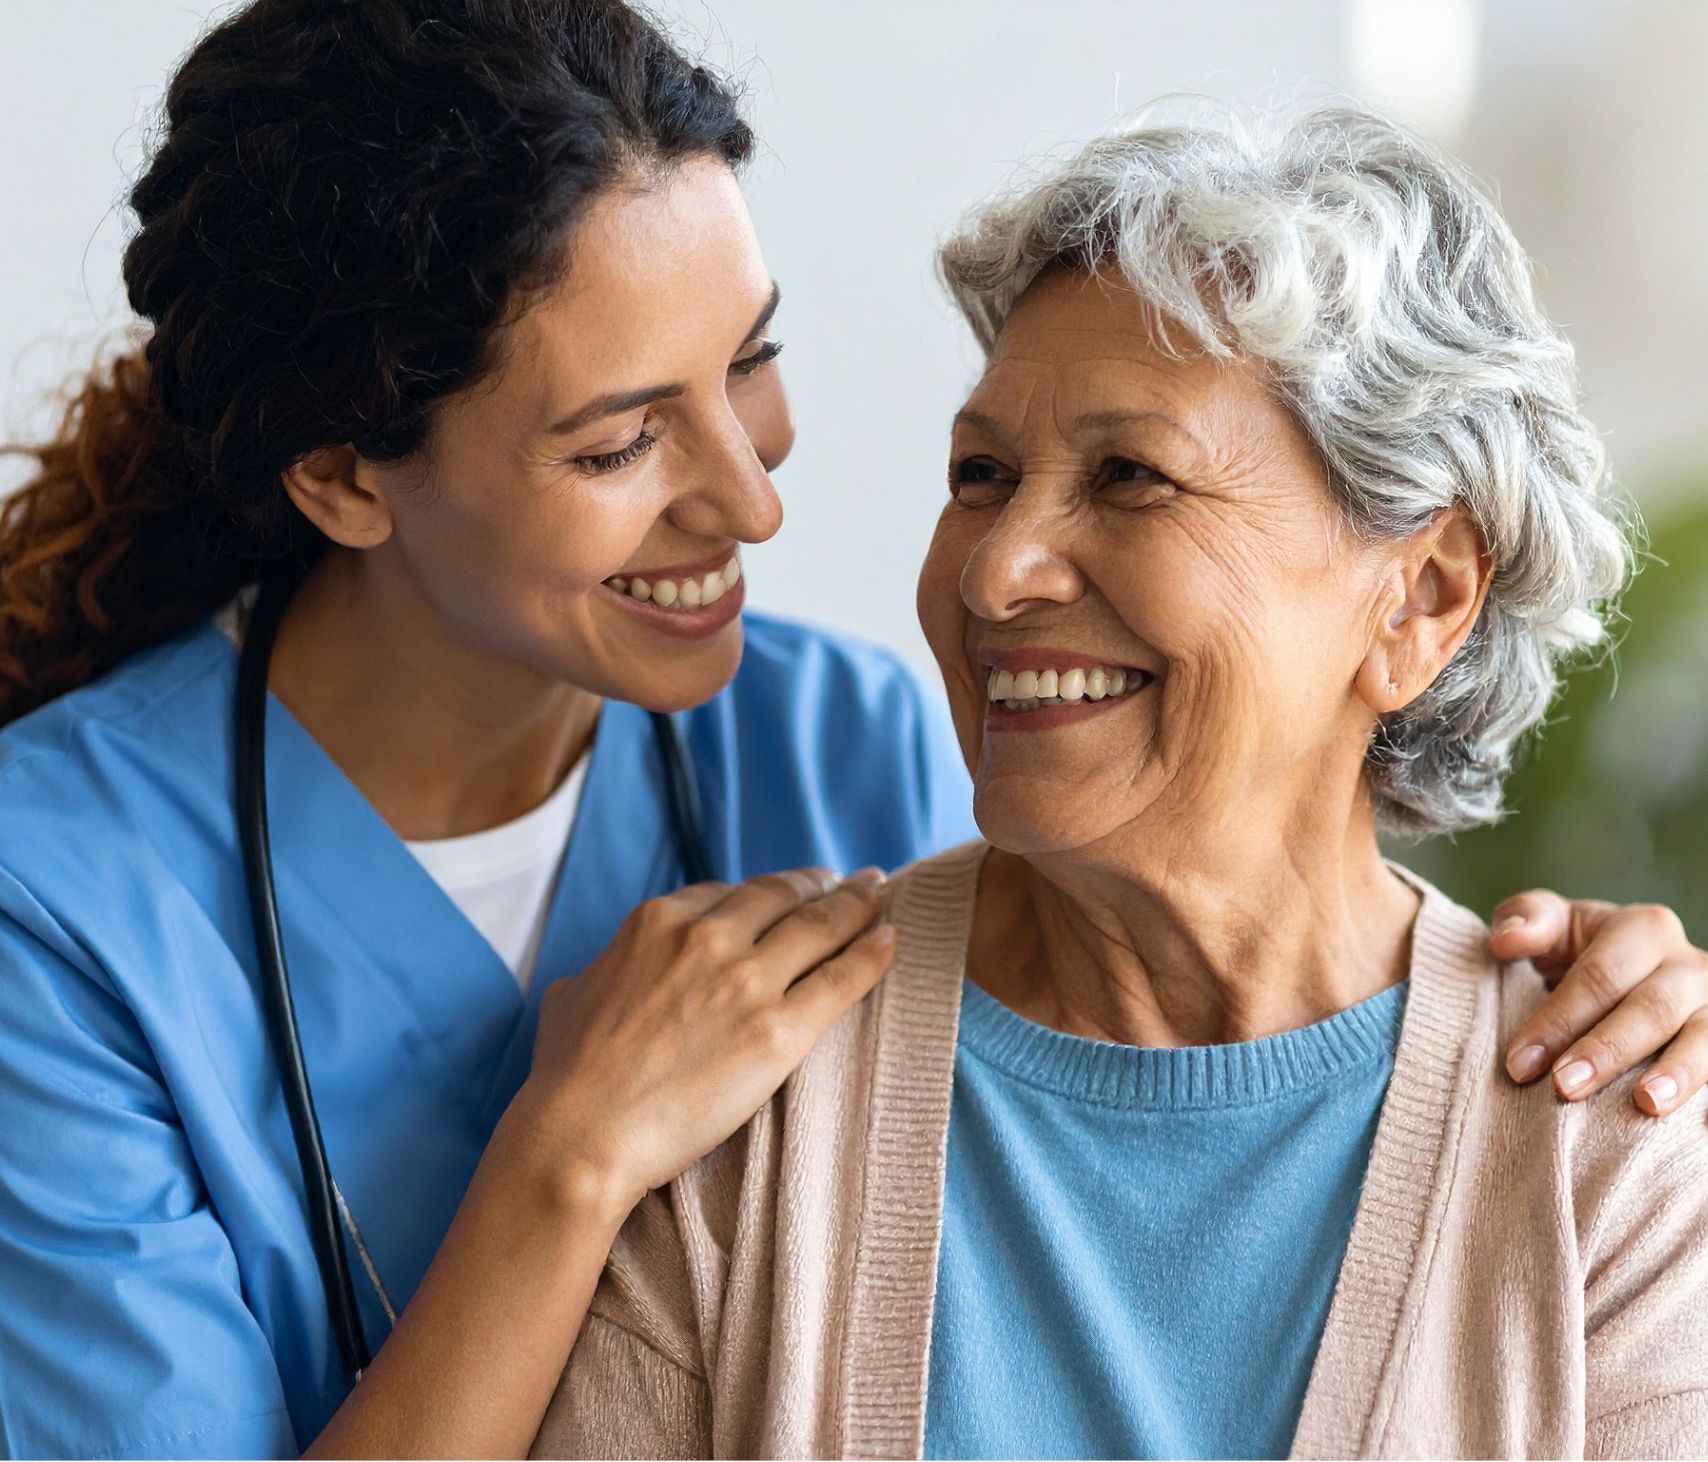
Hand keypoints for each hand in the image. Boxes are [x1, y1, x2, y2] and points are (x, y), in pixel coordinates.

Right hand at [514, 866, 894, 1214]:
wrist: (583, 1136)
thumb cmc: (567, 1075)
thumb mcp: (572, 992)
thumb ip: (606, 966)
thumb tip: (612, 969)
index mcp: (658, 920)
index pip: (730, 893)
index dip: (767, 891)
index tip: (789, 891)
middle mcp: (707, 938)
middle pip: (783, 896)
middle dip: (821, 884)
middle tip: (850, 880)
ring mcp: (747, 982)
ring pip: (820, 927)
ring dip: (858, 904)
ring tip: (881, 892)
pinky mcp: (779, 1032)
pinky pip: (842, 980)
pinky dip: (873, 954)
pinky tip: (893, 939)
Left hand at [1495, 893, 1707, 1115]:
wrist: (1629, 975)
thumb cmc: (1579, 950)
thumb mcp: (1552, 925)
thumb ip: (1526, 921)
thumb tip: (1505, 941)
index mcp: (1643, 929)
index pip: (1599, 976)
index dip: (1559, 1019)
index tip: (1520, 1064)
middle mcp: (1689, 965)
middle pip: (1651, 1008)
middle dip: (1606, 1050)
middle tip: (1563, 1087)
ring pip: (1705, 1037)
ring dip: (1676, 1073)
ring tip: (1645, 1104)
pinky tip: (1699, 1118)